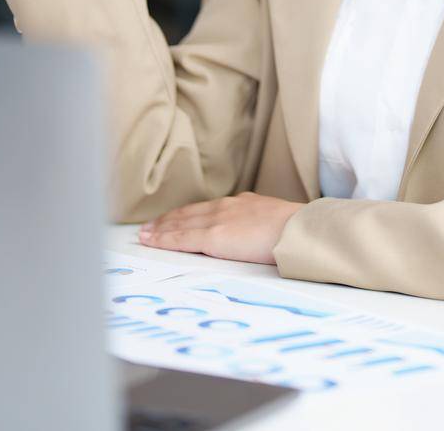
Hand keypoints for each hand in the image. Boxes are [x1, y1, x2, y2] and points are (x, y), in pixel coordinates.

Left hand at [137, 193, 304, 264]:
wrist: (300, 230)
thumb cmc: (296, 231)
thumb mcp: (276, 222)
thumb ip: (260, 225)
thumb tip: (257, 234)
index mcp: (243, 204)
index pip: (207, 209)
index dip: (187, 214)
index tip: (173, 219)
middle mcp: (227, 207)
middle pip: (189, 213)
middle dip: (167, 220)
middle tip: (148, 226)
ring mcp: (218, 220)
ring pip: (180, 223)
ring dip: (160, 228)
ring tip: (144, 234)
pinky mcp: (213, 236)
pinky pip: (181, 238)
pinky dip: (163, 239)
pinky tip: (151, 241)